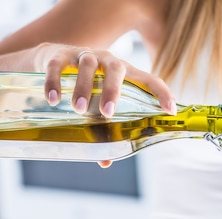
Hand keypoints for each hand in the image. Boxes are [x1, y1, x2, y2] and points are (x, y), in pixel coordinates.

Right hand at [37, 43, 176, 116]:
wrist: (51, 59)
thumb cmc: (85, 87)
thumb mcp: (96, 105)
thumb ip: (102, 130)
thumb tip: (105, 161)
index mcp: (124, 74)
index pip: (149, 80)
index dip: (162, 93)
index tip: (170, 110)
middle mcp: (106, 61)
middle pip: (116, 69)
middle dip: (113, 90)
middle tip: (107, 113)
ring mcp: (83, 55)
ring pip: (87, 65)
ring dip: (84, 88)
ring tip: (78, 110)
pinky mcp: (59, 55)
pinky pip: (57, 65)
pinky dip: (54, 82)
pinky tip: (53, 100)